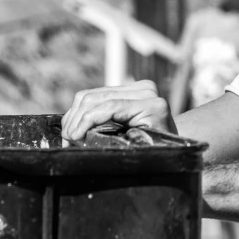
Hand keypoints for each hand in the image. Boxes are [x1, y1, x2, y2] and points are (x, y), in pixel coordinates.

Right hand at [61, 80, 176, 145]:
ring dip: (75, 114)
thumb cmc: (158, 152)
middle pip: (96, 97)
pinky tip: (75, 126)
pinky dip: (81, 110)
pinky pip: (96, 94)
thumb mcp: (140, 151)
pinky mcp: (129, 87)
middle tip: (66, 141)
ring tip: (68, 136)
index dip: (85, 122)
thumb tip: (83, 142)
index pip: (108, 107)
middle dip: (76, 119)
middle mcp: (145, 90)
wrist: (173, 143)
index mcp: (152, 105)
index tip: (71, 140)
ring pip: (92, 94)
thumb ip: (118, 143)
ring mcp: (137, 86)